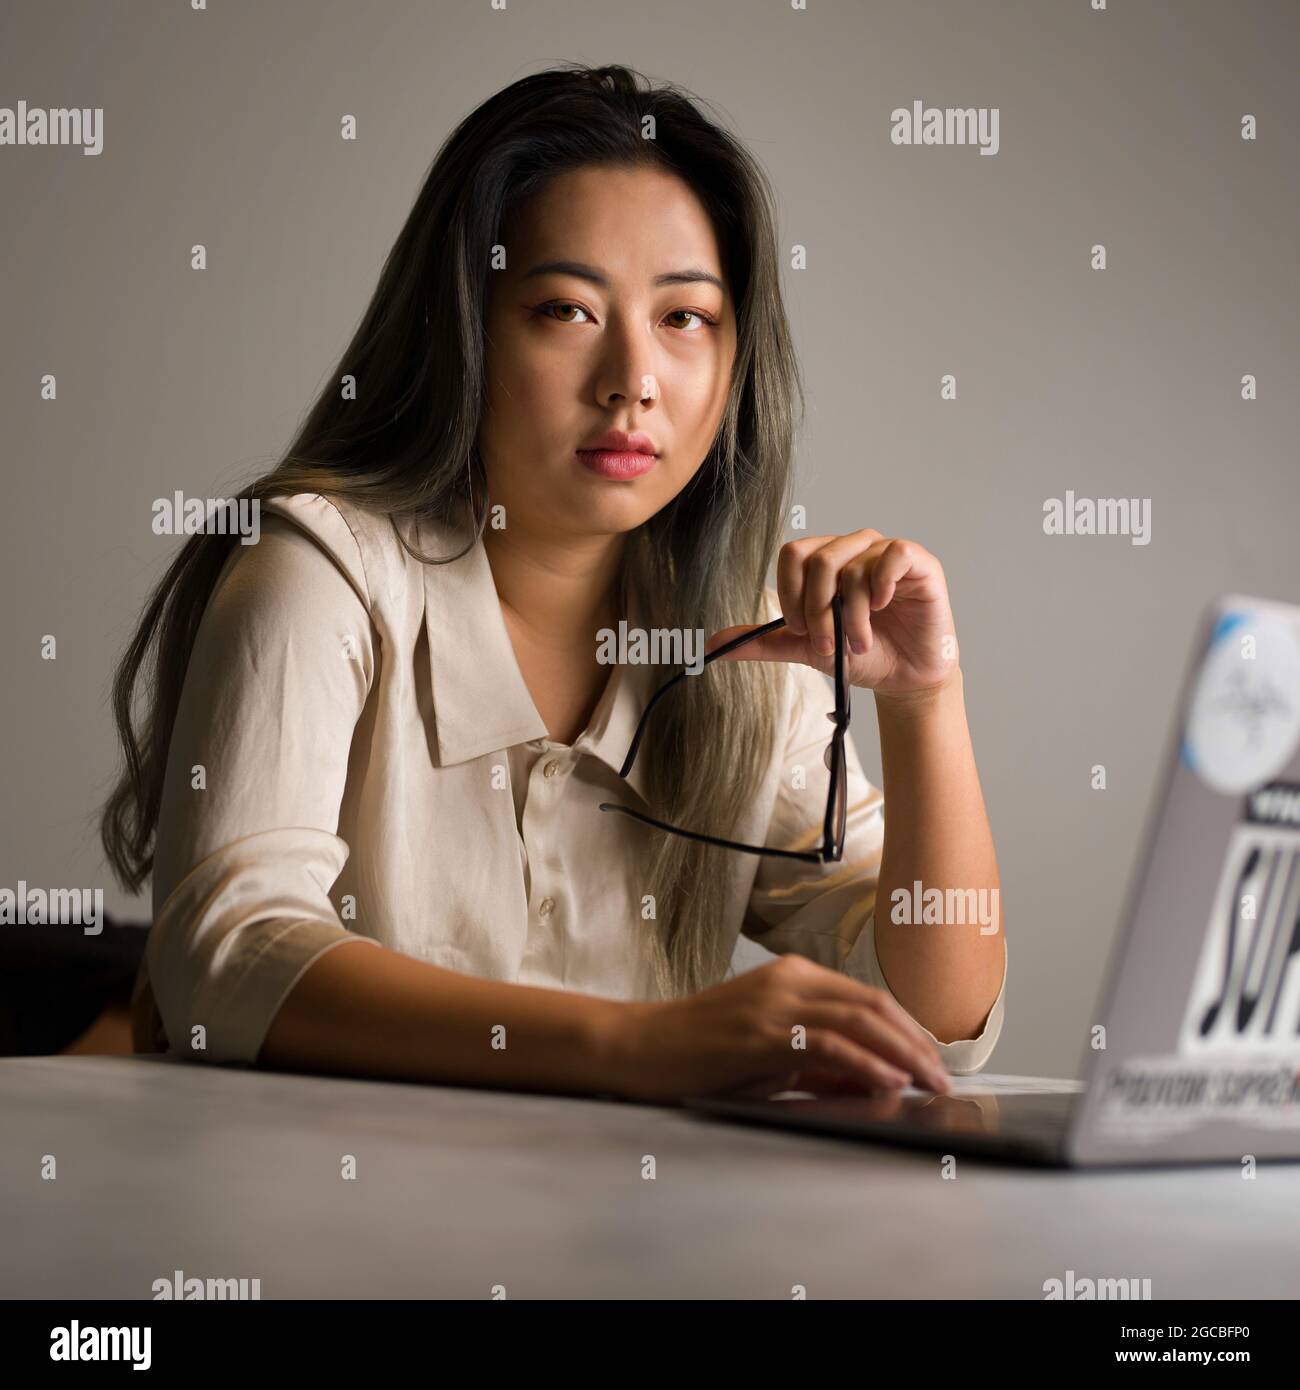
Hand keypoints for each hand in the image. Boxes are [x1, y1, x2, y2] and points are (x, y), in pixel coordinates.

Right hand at [609, 953, 950, 1104]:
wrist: (639, 1047)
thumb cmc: (701, 1053)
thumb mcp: (770, 1051)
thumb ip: (819, 1062)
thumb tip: (874, 1081)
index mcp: (794, 975)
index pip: (868, 998)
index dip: (908, 1030)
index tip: (934, 1062)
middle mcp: (788, 980)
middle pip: (872, 1005)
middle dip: (916, 1043)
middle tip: (943, 1078)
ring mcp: (773, 1003)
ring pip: (858, 1020)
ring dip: (902, 1054)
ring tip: (928, 1084)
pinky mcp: (758, 1033)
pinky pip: (825, 1044)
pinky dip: (863, 1062)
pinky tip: (887, 1082)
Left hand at [708, 530, 958, 696]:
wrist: (903, 677)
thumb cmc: (860, 654)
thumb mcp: (805, 649)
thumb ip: (763, 642)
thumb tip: (712, 645)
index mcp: (825, 561)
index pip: (793, 555)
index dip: (791, 593)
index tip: (801, 629)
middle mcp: (853, 549)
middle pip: (820, 561)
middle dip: (819, 611)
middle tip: (829, 645)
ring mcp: (886, 553)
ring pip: (853, 567)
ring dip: (852, 616)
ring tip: (858, 644)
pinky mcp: (919, 563)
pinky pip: (894, 554)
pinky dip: (883, 584)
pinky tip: (883, 608)